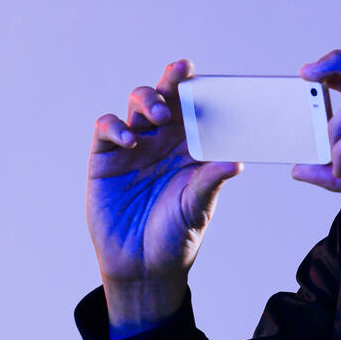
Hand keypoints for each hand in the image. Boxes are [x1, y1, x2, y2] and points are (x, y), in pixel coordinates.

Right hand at [88, 59, 241, 329]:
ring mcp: (133, 147)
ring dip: (148, 101)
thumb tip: (235, 162)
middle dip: (171, 82)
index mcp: (190, 147)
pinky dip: (116, 127)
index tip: (198, 72)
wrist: (143, 267)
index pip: (194, 109)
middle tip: (180, 76)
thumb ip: (210, 182)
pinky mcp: (105, 159)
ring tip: (159, 116)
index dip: (195, 88)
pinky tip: (130, 139)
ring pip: (137, 105)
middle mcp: (162, 141)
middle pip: (165, 98)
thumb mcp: (198, 208)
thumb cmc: (177, 236)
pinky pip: (107, 129)